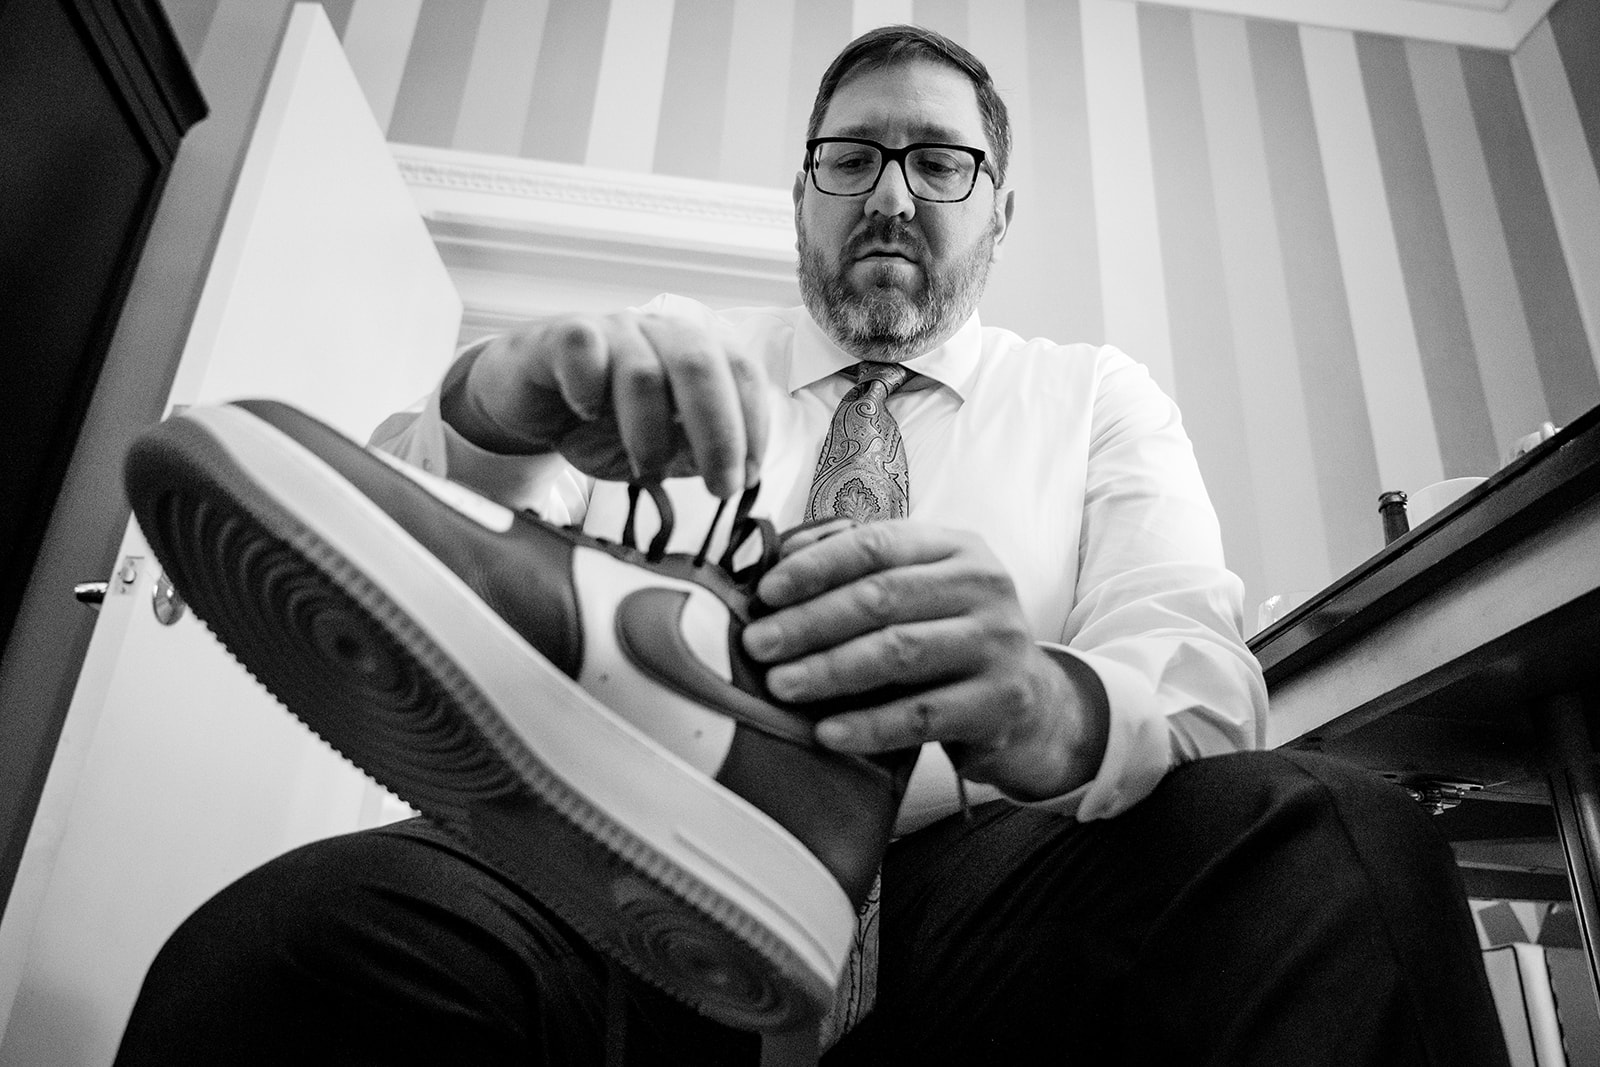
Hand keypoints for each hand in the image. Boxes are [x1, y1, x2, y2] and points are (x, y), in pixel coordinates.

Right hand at [441, 311, 768, 497]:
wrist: (527, 404)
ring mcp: (611, 330)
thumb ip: (697, 452)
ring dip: (651, 433)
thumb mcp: (660, 447)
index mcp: (695, 352)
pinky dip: (589, 386)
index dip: (753, 425)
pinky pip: (582, 347)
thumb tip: (740, 472)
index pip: (743, 372)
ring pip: (643, 371)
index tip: (750, 476)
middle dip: (719, 433)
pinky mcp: (561, 336)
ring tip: (647, 470)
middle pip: (702, 364)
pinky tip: (587, 414)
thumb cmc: (600, 422)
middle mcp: (659, 332)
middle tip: (721, 487)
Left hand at [741, 521, 1108, 799]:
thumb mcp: (920, 592)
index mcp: (957, 548)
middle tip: (758, 643)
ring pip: (899, 653)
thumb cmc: (952, 639)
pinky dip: (868, 725)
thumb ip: (861, 570)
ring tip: (780, 685)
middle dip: (810, 621)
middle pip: (882, 597)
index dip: (816, 567)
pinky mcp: (1001, 703)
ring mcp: (998, 644)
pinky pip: (921, 715)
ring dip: (829, 670)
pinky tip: (826, 733)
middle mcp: (985, 587)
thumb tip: (781, 558)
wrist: (1031, 703)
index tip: (765, 592)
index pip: (877, 544)